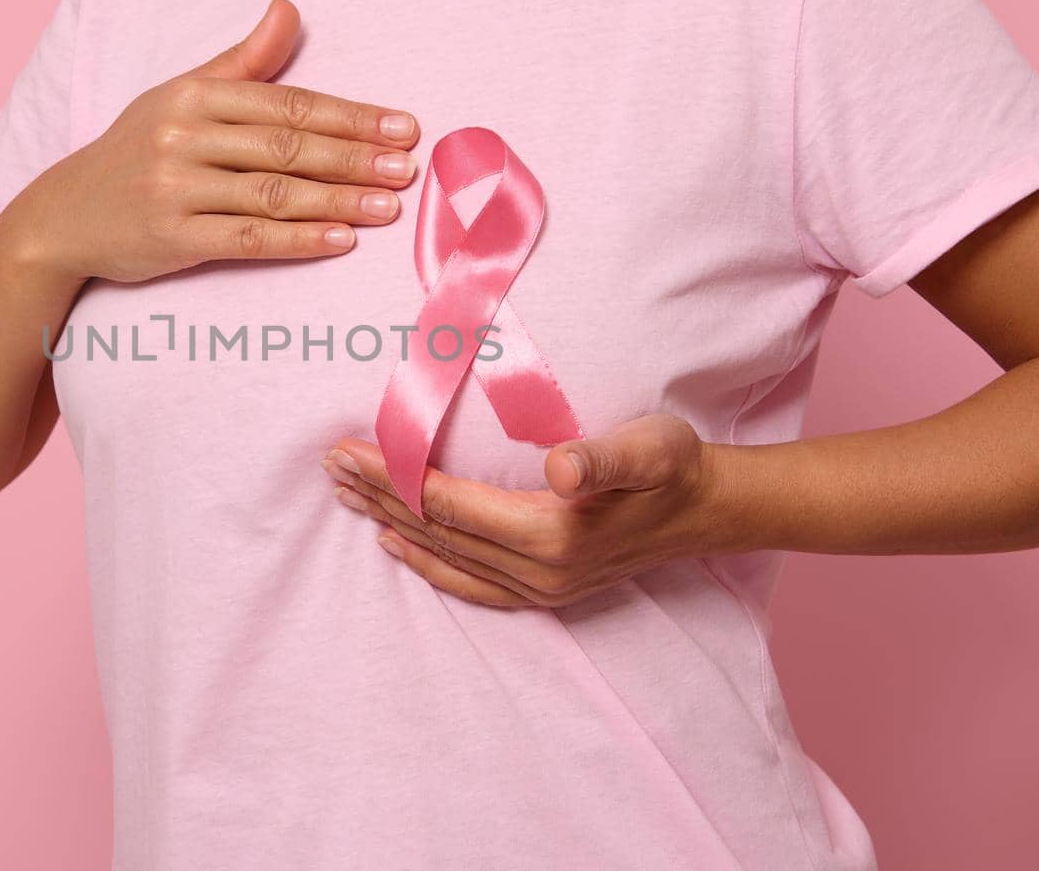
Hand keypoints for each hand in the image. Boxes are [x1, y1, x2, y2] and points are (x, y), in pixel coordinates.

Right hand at [6, 0, 421, 282]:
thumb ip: (241, 61)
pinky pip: (247, 240)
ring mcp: (175, 189)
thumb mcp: (180, 96)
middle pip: (287, 147)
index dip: (349, 116)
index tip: (402, 126)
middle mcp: (182, 137)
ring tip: (389, 205)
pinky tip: (341, 240)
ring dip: (338, 200)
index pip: (287, 103)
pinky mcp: (171, 238)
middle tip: (408, 166)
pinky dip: (298, 241)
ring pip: (273, 193)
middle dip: (354, 157)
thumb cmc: (136, 150)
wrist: (64, 215)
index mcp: (193, 96)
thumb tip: (289, 8)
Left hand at [320, 414, 739, 607]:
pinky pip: (468, 584)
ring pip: (443, 556)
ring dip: (390, 524)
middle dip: (376, 495)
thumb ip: (604, 458)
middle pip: (434, 530)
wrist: (711, 509)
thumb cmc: (674, 465)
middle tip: (328, 466)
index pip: (446, 501)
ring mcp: (539, 588)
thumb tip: (561, 470)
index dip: (392, 474)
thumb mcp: (648, 448)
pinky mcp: (545, 591)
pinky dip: (427, 564)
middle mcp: (537, 571)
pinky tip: (396, 545)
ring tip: (346, 497)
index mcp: (549, 534)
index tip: (347, 448)